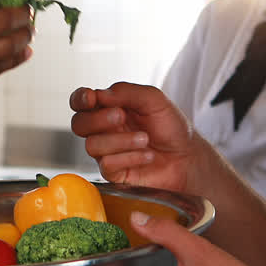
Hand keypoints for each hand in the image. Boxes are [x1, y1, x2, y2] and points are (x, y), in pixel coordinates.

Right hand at [69, 83, 195, 193]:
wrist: (187, 156)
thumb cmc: (171, 127)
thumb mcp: (154, 99)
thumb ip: (127, 92)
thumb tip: (100, 94)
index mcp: (109, 107)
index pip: (80, 101)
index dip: (79, 99)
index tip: (91, 98)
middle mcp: (103, 130)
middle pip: (78, 124)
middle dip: (98, 119)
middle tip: (121, 116)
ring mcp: (107, 152)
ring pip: (92, 146)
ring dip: (120, 140)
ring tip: (145, 139)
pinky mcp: (114, 173)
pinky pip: (107, 165)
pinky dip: (129, 157)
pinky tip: (147, 155)